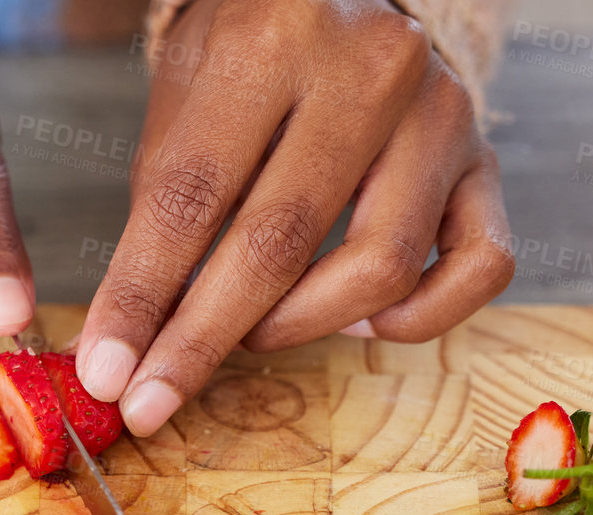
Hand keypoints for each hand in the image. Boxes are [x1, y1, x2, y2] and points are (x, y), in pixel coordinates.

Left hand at [77, 0, 514, 434]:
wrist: (347, 1)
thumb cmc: (253, 62)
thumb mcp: (185, 104)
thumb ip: (160, 216)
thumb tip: (123, 344)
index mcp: (269, 40)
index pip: (191, 197)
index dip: (141, 299)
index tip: (106, 372)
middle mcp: (369, 69)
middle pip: (279, 244)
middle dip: (202, 339)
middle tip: (153, 397)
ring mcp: (440, 115)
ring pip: (380, 270)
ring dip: (298, 328)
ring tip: (252, 331)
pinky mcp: (486, 160)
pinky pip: (480, 268)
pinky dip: (417, 318)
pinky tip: (358, 318)